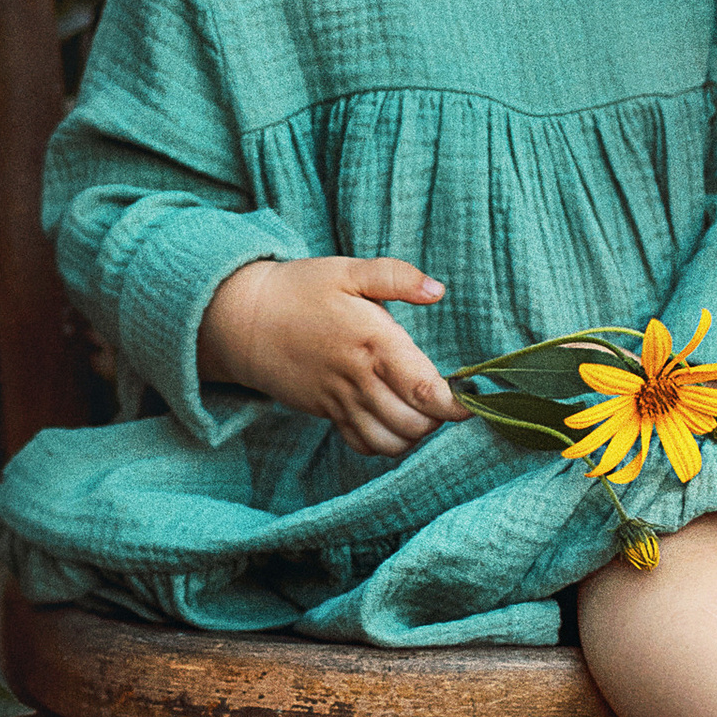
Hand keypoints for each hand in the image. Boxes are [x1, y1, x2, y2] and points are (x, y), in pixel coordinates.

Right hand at [198, 258, 463, 458]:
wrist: (242, 320)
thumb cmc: (301, 290)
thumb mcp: (348, 270)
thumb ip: (396, 277)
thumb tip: (438, 290)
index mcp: (373, 342)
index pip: (425, 390)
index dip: (455, 404)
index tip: (474, 400)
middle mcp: (359, 379)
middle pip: (415, 424)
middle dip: (439, 418)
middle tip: (447, 397)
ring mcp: (340, 402)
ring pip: (391, 442)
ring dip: (415, 434)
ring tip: (423, 410)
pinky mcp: (327, 413)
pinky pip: (364, 445)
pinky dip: (386, 444)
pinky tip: (394, 420)